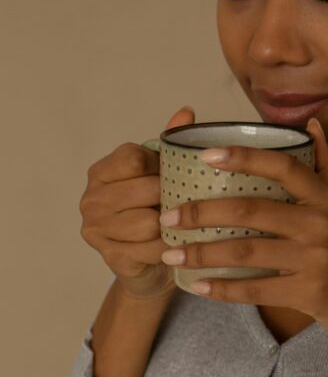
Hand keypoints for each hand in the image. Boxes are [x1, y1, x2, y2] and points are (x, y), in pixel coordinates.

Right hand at [79, 105, 194, 299]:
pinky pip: (152, 249)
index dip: (163, 168)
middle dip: (172, 198)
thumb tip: (187, 111)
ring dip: (172, 226)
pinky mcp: (109, 257)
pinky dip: (170, 248)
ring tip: (180, 226)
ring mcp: (96, 229)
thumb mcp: (161, 174)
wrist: (147, 264)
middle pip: (146, 190)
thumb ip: (170, 145)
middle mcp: (91, 198)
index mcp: (102, 171)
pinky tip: (176, 246)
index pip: (136, 159)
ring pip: (149, 222)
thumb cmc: (155, 211)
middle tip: (185, 204)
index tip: (173, 177)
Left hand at [159, 117, 327, 359]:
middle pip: (250, 210)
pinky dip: (222, 289)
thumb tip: (313, 124)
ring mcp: (317, 259)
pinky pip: (255, 289)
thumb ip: (327, 167)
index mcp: (326, 199)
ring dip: (202, 253)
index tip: (205, 155)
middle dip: (202, 212)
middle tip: (168, 215)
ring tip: (171, 252)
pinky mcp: (310, 293)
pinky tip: (197, 287)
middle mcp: (322, 224)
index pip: (282, 166)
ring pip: (246, 251)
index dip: (243, 157)